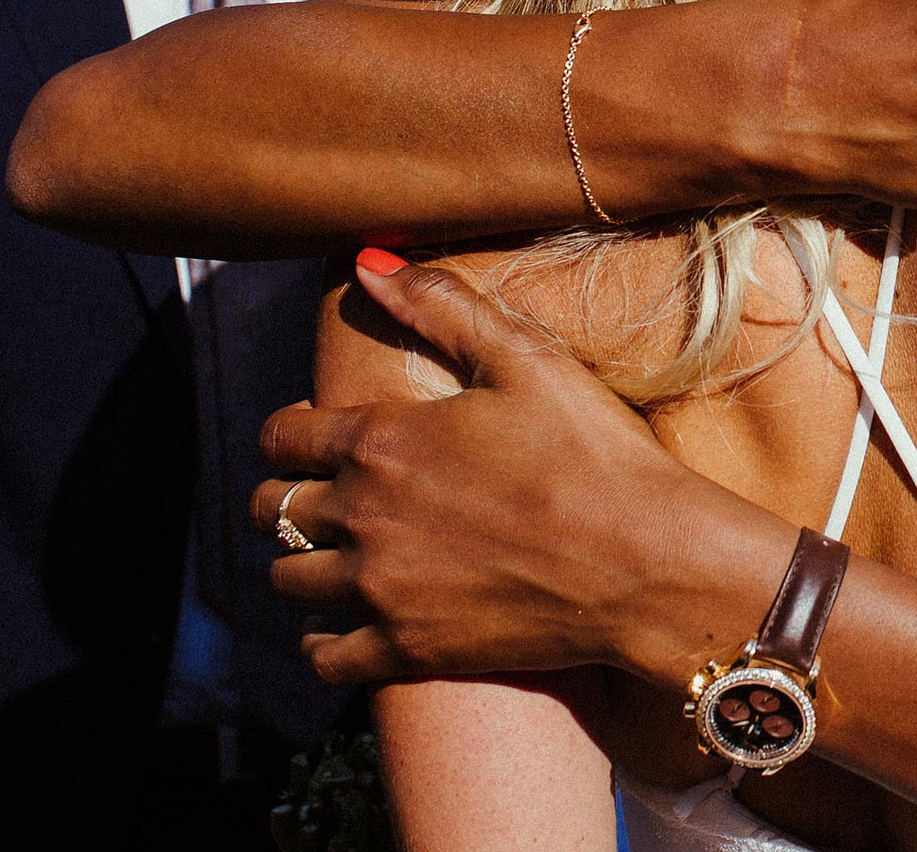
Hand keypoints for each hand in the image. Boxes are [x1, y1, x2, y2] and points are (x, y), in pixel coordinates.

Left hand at [254, 254, 787, 685]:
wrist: (647, 561)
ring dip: (299, 564)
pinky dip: (320, 642)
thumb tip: (367, 261)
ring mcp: (380, 588)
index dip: (289, 431)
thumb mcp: (527, 359)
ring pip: (287, 579)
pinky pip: (323, 656)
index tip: (312, 434)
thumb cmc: (595, 453)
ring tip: (334, 555)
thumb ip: (442, 306)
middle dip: (284, 494)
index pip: (281, 435)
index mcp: (382, 440)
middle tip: (320, 493)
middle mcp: (363, 515)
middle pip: (269, 510)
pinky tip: (341, 626)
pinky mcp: (406, 649)